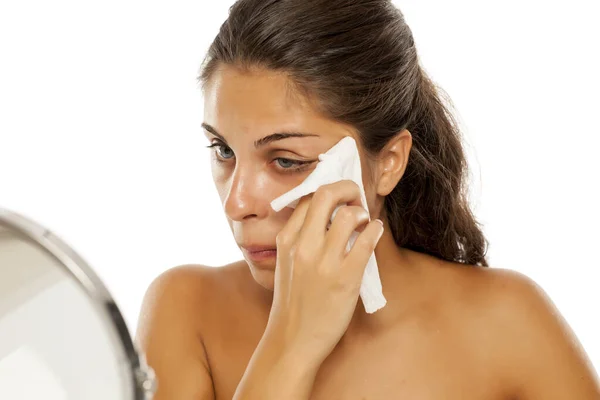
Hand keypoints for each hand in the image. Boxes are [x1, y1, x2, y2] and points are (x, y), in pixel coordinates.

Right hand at [265, 179, 384, 366]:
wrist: (293, 340)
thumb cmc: (293, 302)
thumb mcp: (286, 264)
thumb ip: (301, 239)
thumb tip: (328, 216)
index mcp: (286, 240)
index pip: (308, 197)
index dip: (328, 189)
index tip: (339, 195)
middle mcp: (303, 245)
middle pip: (326, 195)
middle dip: (347, 188)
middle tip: (355, 196)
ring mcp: (324, 261)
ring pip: (349, 214)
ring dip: (362, 212)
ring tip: (365, 220)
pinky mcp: (346, 277)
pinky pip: (367, 240)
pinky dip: (374, 229)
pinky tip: (374, 231)